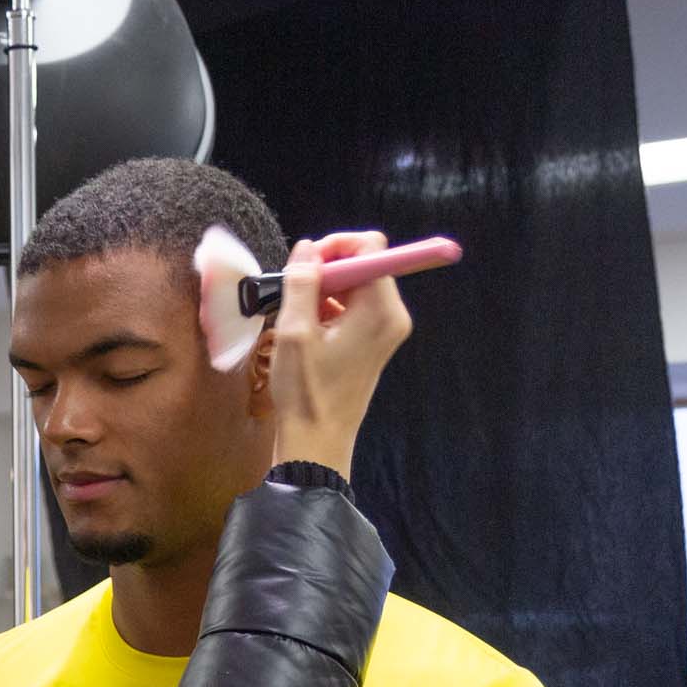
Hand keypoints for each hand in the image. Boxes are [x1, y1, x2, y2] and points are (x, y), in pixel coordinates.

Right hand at [265, 232, 411, 478]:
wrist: (317, 441)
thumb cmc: (307, 392)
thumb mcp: (294, 331)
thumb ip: (301, 282)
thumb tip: (307, 249)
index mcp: (380, 310)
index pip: (370, 247)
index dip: (336, 245)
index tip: (307, 263)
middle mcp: (392, 315)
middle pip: (364, 264)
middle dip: (327, 268)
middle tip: (295, 289)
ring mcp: (386, 329)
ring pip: (356, 285)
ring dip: (324, 290)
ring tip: (297, 315)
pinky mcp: (375, 341)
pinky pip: (355, 306)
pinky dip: (330, 307)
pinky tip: (307, 328)